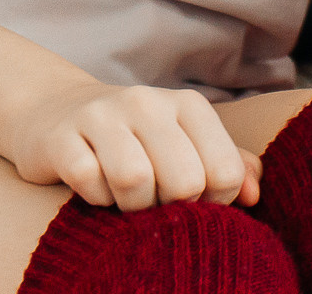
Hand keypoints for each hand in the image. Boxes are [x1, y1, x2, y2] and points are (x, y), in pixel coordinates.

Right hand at [6, 79, 261, 210]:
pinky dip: (94, 198)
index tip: (192, 204)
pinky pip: (87, 181)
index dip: (212, 204)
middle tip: (155, 204)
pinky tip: (93, 188)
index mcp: (190, 106)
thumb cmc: (137, 139)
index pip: (223, 172)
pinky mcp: (62, 136)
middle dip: (171, 208)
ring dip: (130, 206)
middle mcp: (149, 103)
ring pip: (135, 180)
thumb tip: (253, 196)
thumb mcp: (186, 143)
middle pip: (183, 181)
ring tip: (125, 198)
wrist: (57, 111)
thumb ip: (229, 166)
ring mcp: (103, 115)